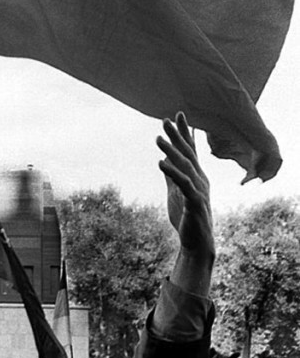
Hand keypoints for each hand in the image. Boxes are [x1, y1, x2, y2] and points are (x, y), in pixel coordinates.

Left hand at [157, 113, 213, 261]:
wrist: (197, 243)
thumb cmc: (187, 218)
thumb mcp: (175, 193)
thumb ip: (171, 177)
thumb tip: (164, 160)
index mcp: (196, 176)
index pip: (191, 150)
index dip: (184, 132)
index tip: (177, 115)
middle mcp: (200, 179)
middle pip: (188, 153)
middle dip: (177, 136)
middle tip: (164, 119)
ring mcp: (199, 190)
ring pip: (185, 166)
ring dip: (171, 151)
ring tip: (158, 138)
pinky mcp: (194, 202)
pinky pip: (183, 184)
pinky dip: (172, 173)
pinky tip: (160, 163)